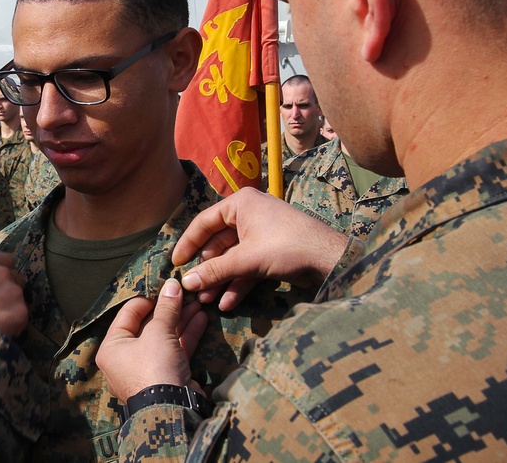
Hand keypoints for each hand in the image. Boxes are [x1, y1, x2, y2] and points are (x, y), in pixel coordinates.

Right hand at [0, 252, 27, 337]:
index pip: (6, 259)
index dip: (3, 271)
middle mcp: (2, 272)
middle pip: (16, 277)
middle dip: (10, 289)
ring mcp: (14, 291)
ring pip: (20, 297)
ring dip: (12, 306)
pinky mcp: (22, 311)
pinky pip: (22, 317)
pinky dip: (14, 324)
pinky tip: (0, 331)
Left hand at [97, 279, 207, 401]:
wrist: (172, 409)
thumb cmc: (154, 367)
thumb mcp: (159, 333)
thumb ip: (166, 308)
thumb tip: (172, 285)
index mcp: (112, 348)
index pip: (127, 314)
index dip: (147, 299)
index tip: (164, 288)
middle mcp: (126, 359)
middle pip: (148, 326)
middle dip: (168, 309)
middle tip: (185, 293)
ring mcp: (147, 369)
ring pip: (164, 338)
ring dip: (181, 320)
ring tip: (198, 302)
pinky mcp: (167, 376)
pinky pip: (175, 351)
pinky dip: (187, 335)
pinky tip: (201, 318)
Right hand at [173, 188, 346, 309]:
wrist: (331, 259)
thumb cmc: (286, 247)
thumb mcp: (246, 260)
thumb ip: (215, 271)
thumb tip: (186, 282)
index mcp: (240, 204)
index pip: (204, 222)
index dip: (188, 244)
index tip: (175, 263)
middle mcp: (249, 214)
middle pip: (218, 242)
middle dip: (207, 269)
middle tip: (193, 288)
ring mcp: (262, 233)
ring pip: (233, 257)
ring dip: (221, 279)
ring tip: (207, 301)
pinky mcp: (273, 251)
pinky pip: (248, 266)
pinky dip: (238, 283)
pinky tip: (228, 303)